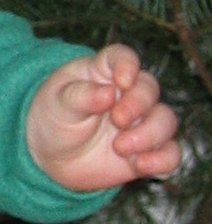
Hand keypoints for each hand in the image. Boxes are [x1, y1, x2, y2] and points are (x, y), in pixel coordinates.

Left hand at [25, 44, 180, 190]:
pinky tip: (142, 165)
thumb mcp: (58, 104)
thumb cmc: (55, 118)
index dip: (128, 65)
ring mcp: (141, 122)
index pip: (122, 57)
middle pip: (149, 88)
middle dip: (138, 103)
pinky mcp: (147, 150)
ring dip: (150, 133)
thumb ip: (80, 96)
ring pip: (165, 120)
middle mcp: (128, 94)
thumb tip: (108, 93)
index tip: (122, 80)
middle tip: (117, 120)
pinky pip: (170, 153)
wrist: (52, 156)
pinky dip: (163, 160)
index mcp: (103, 73)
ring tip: (120, 147)